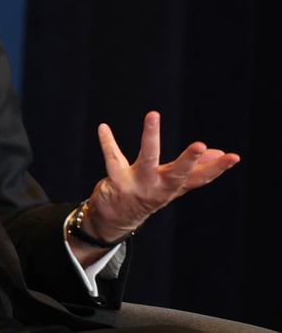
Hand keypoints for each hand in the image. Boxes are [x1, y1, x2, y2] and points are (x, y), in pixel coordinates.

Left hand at [79, 111, 239, 247]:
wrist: (116, 220)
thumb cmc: (148, 195)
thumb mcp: (172, 184)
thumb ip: (194, 168)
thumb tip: (218, 152)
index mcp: (174, 186)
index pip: (200, 178)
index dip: (217, 168)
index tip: (233, 157)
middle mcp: (159, 187)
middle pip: (178, 173)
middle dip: (189, 159)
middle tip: (201, 144)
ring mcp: (138, 185)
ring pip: (147, 159)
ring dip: (151, 137)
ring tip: (153, 115)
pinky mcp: (117, 182)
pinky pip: (112, 158)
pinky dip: (107, 142)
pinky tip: (103, 127)